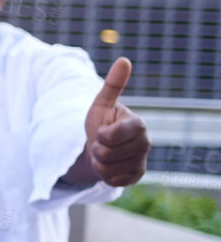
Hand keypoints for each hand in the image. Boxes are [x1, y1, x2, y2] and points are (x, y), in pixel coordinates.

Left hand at [77, 58, 149, 186]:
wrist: (102, 146)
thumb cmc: (102, 122)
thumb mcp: (102, 104)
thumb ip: (113, 85)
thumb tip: (124, 60)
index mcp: (138, 124)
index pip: (110, 136)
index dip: (100, 135)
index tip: (102, 131)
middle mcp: (145, 143)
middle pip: (104, 154)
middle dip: (96, 149)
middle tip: (102, 144)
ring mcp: (142, 161)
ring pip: (106, 169)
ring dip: (98, 163)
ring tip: (104, 154)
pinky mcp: (136, 176)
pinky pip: (111, 181)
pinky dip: (104, 175)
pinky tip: (110, 166)